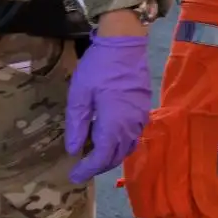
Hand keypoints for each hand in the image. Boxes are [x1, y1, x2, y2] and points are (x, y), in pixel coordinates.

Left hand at [65, 35, 151, 183]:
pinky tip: (108, 137)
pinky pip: (133, 135)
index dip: (87, 169)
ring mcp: (140, 117)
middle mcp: (130, 125)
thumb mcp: (80, 94)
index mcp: (114, 124)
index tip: (73, 176)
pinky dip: (120, 143)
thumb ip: (77, 124)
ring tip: (93, 155)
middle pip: (116, 156)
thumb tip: (74, 150)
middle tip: (81, 168)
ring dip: (111, 156)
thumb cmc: (99, 66)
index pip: (101, 157)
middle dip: (99, 166)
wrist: (125, 42)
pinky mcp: (143, 108)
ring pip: (127, 147)